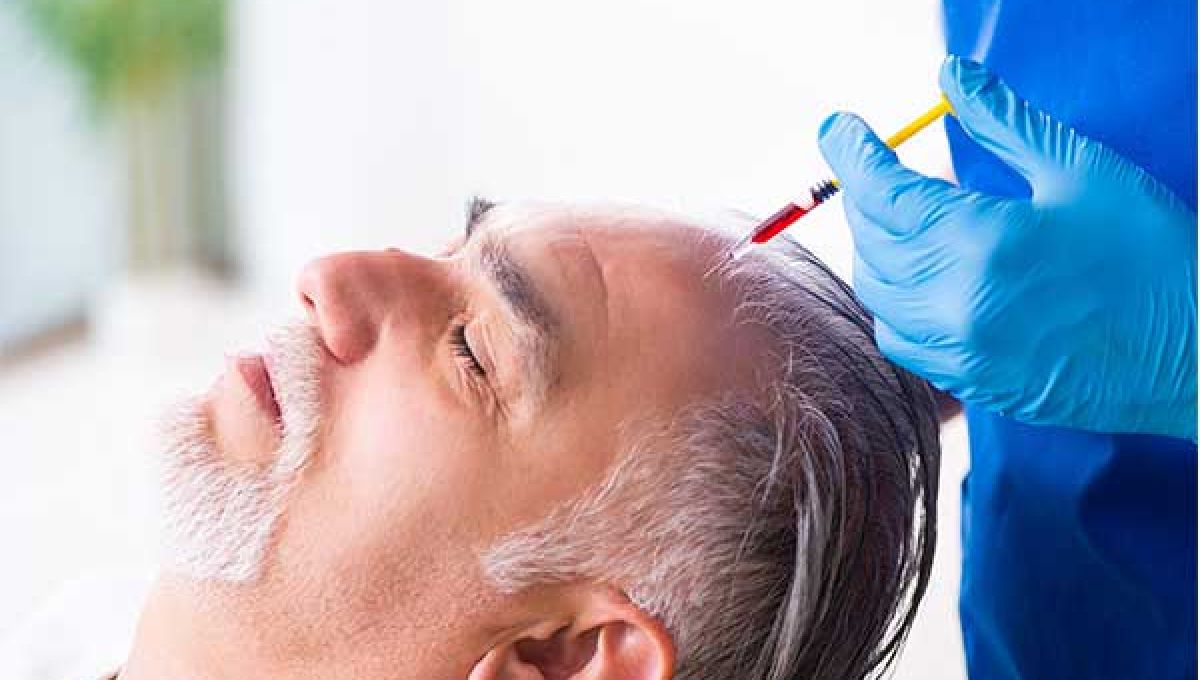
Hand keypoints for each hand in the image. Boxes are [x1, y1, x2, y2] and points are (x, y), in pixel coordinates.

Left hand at [817, 56, 1196, 439]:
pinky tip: (918, 277)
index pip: (882, 192)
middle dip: (866, 196)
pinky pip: (899, 338)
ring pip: (876, 292)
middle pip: (871, 240)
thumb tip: (951, 77)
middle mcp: (955, 303)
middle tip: (877, 167)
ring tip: (898, 217)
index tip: (839, 130)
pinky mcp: (971, 383)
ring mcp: (960, 351)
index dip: (852, 154)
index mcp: (981, 243)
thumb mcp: (1083, 172)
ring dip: (874, 247)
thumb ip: (1005, 123)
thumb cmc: (1156, 260)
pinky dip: (892, 300)